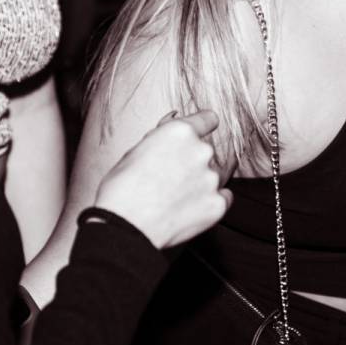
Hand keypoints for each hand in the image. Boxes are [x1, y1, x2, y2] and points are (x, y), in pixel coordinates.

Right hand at [94, 110, 228, 247]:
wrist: (125, 226)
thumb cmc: (122, 189)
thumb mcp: (135, 151)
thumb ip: (161, 136)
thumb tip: (174, 118)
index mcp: (181, 132)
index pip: (209, 119)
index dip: (203, 126)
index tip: (201, 134)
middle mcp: (201, 151)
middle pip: (207, 152)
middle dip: (193, 163)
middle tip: (170, 179)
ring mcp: (212, 179)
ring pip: (213, 176)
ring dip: (201, 183)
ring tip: (174, 198)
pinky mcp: (217, 204)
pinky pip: (223, 198)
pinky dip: (209, 202)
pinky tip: (188, 209)